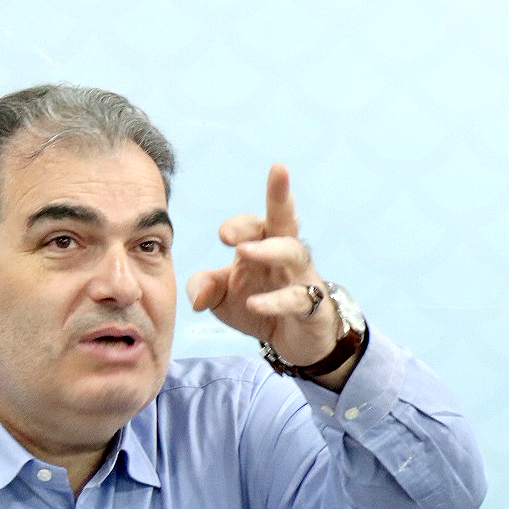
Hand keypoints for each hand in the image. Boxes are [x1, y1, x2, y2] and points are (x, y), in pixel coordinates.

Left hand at [186, 165, 340, 369]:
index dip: (238, 226)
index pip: (252, 225)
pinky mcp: (313, 306)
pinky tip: (253, 304)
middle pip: (285, 218)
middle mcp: (284, 254)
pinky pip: (296, 299)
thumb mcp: (222, 296)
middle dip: (281, 194)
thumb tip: (196, 298)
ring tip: (243, 252)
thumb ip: (204, 288)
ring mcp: (302, 278)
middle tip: (278, 170)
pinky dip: (274, 301)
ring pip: (294, 252)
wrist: (293, 339)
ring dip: (269, 248)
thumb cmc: (256, 302)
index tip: (222, 236)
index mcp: (262, 244)